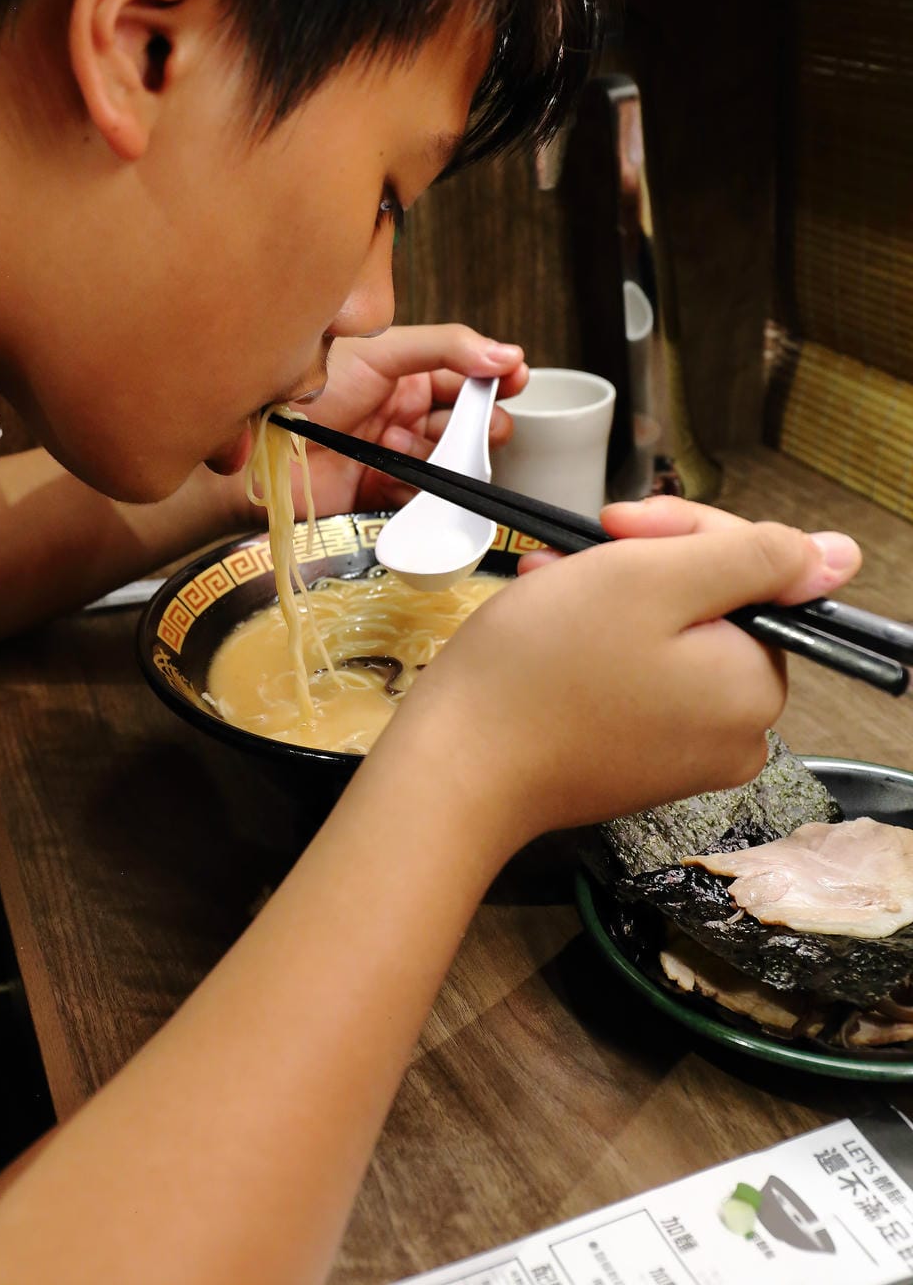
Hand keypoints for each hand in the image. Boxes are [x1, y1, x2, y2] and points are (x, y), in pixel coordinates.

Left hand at [284, 323, 528, 516]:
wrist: (259, 449)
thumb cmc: (308, 390)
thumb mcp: (380, 350)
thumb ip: (446, 347)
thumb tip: (505, 354)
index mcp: (404, 369)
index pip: (465, 371)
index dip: (494, 376)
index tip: (516, 379)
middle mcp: (403, 409)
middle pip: (467, 419)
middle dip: (479, 423)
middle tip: (479, 426)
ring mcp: (395, 451)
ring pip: (451, 458)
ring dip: (444, 454)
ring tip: (412, 445)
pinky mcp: (383, 489)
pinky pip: (425, 493)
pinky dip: (421, 487)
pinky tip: (396, 473)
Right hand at [377, 506, 863, 873]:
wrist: (455, 769)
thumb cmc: (540, 669)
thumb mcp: (648, 580)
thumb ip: (753, 557)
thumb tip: (840, 555)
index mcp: (754, 684)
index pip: (749, 569)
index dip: (680, 532)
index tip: (611, 526)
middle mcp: (736, 730)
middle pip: (711, 605)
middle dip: (641, 565)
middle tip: (576, 552)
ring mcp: (685, 754)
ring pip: (666, 636)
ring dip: (610, 595)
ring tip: (549, 581)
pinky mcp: (636, 763)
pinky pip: (637, 680)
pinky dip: (597, 642)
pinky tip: (548, 624)